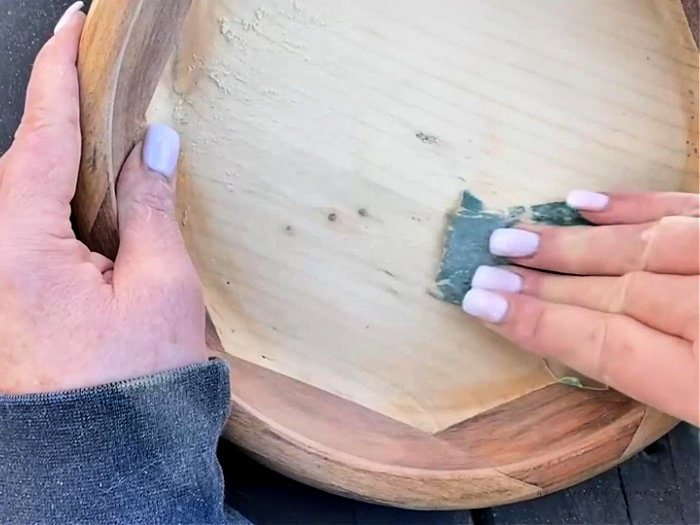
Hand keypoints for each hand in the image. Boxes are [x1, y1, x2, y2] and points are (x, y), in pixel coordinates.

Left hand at [0, 6, 205, 393]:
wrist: (101, 462)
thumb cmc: (131, 386)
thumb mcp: (160, 286)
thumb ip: (151, 205)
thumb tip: (156, 144)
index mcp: (19, 247)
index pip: (44, 135)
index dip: (62, 72)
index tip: (78, 26)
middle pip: (30, 159)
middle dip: (71, 118)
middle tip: (115, 89)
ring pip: (30, 192)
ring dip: (73, 164)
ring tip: (120, 149)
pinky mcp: (9, 292)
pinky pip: (31, 226)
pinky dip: (65, 202)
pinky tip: (100, 204)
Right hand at [463, 191, 698, 424]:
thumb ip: (656, 380)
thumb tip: (581, 342)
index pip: (606, 344)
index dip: (538, 322)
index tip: (480, 304)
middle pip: (615, 294)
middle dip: (543, 284)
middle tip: (487, 270)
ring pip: (644, 246)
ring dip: (572, 243)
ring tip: (515, 238)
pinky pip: (690, 208)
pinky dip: (637, 204)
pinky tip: (586, 203)